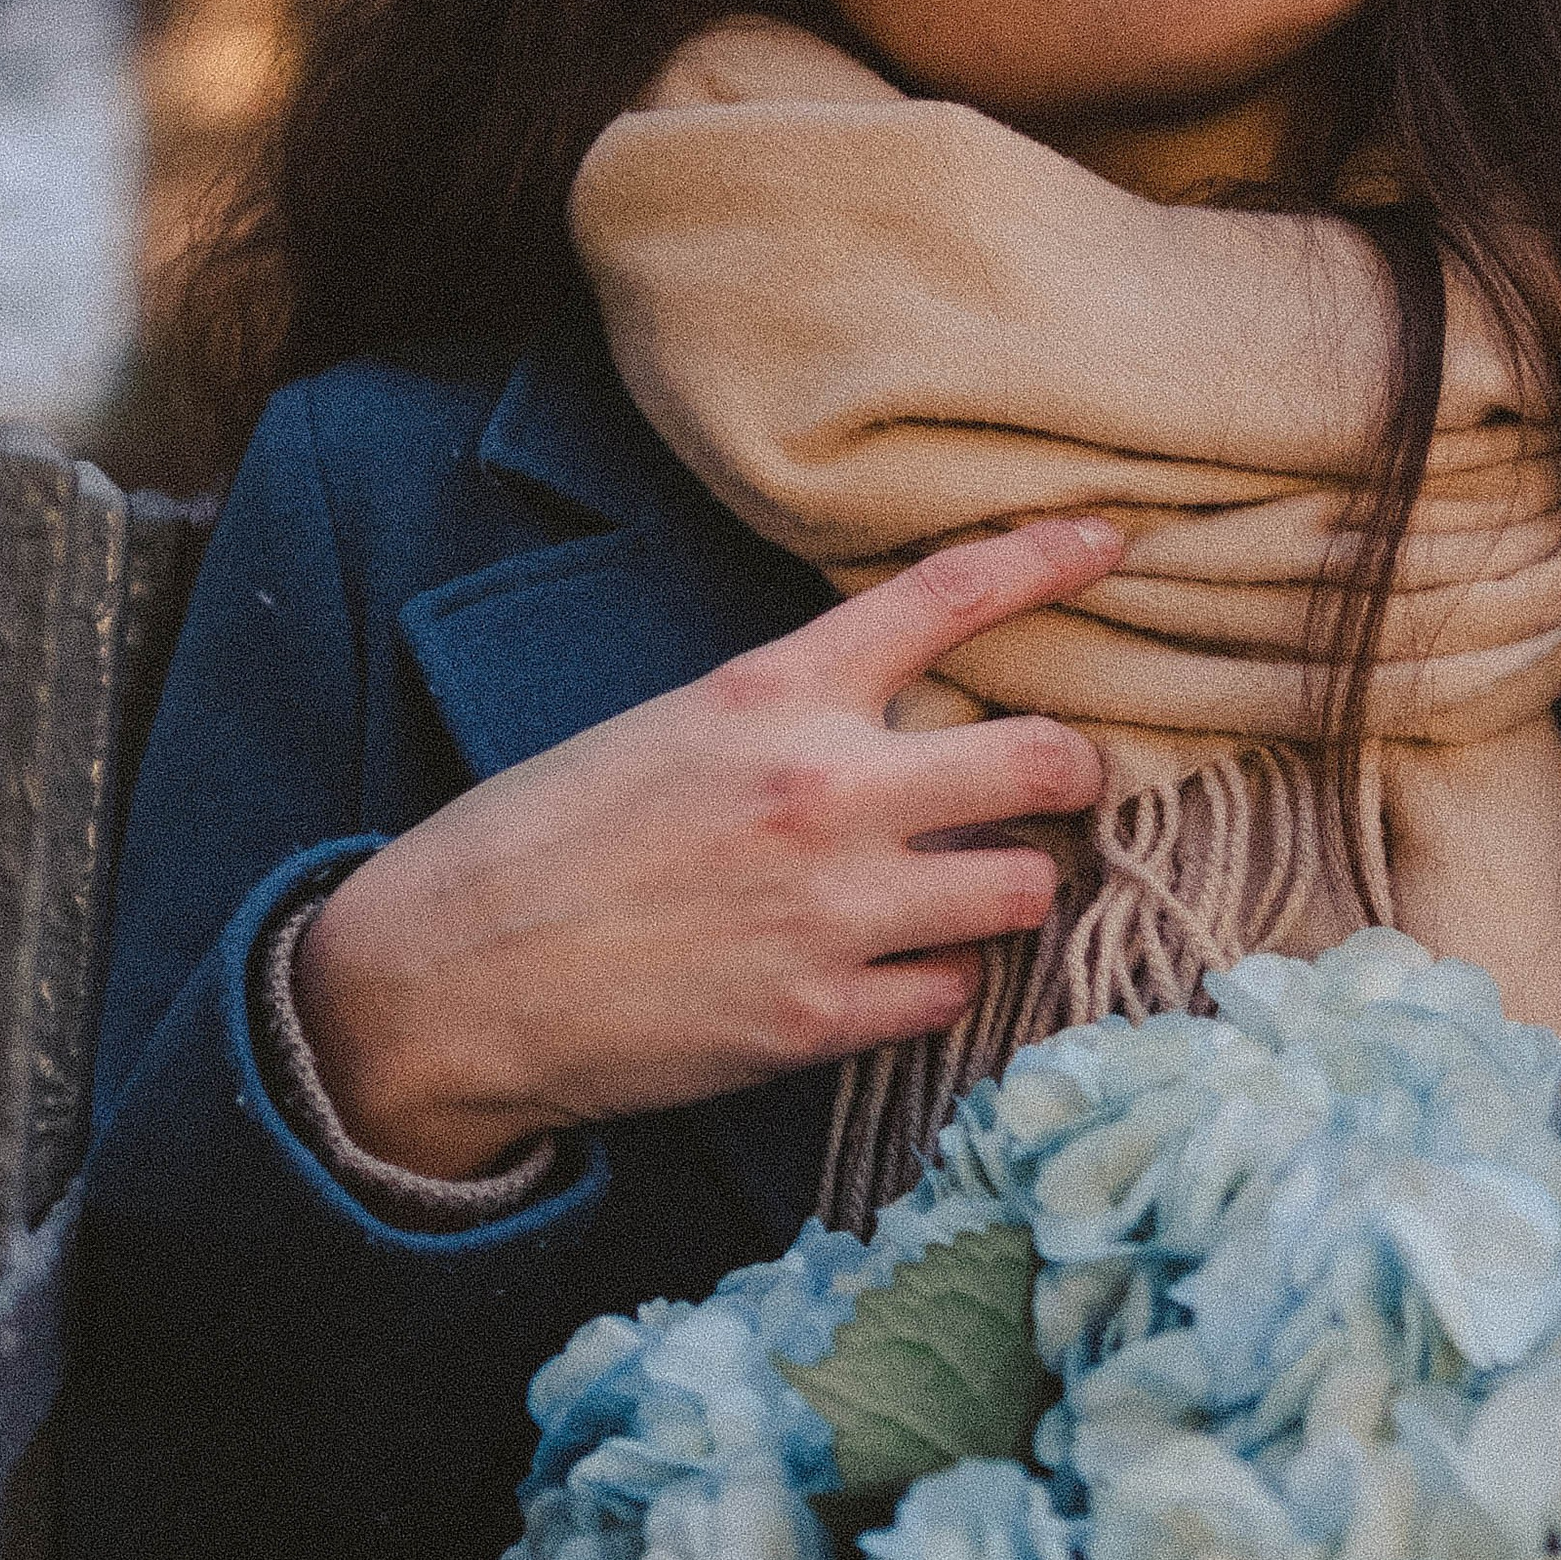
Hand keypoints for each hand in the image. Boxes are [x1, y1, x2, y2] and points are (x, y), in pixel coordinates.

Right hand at [291, 515, 1117, 1179]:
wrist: (446, 977)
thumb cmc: (546, 841)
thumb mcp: (668, 728)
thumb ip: (791, 713)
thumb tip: (899, 719)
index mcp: (772, 692)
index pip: (948, 595)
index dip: (1049, 558)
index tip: (1114, 542)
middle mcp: (822, 789)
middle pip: (1044, 760)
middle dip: (1078, 773)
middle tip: (1068, 783)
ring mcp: (832, 910)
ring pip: (1024, 888)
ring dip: (1013, 888)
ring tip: (973, 890)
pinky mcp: (822, 1017)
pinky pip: (957, 992)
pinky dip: (941, 980)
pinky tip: (898, 971)